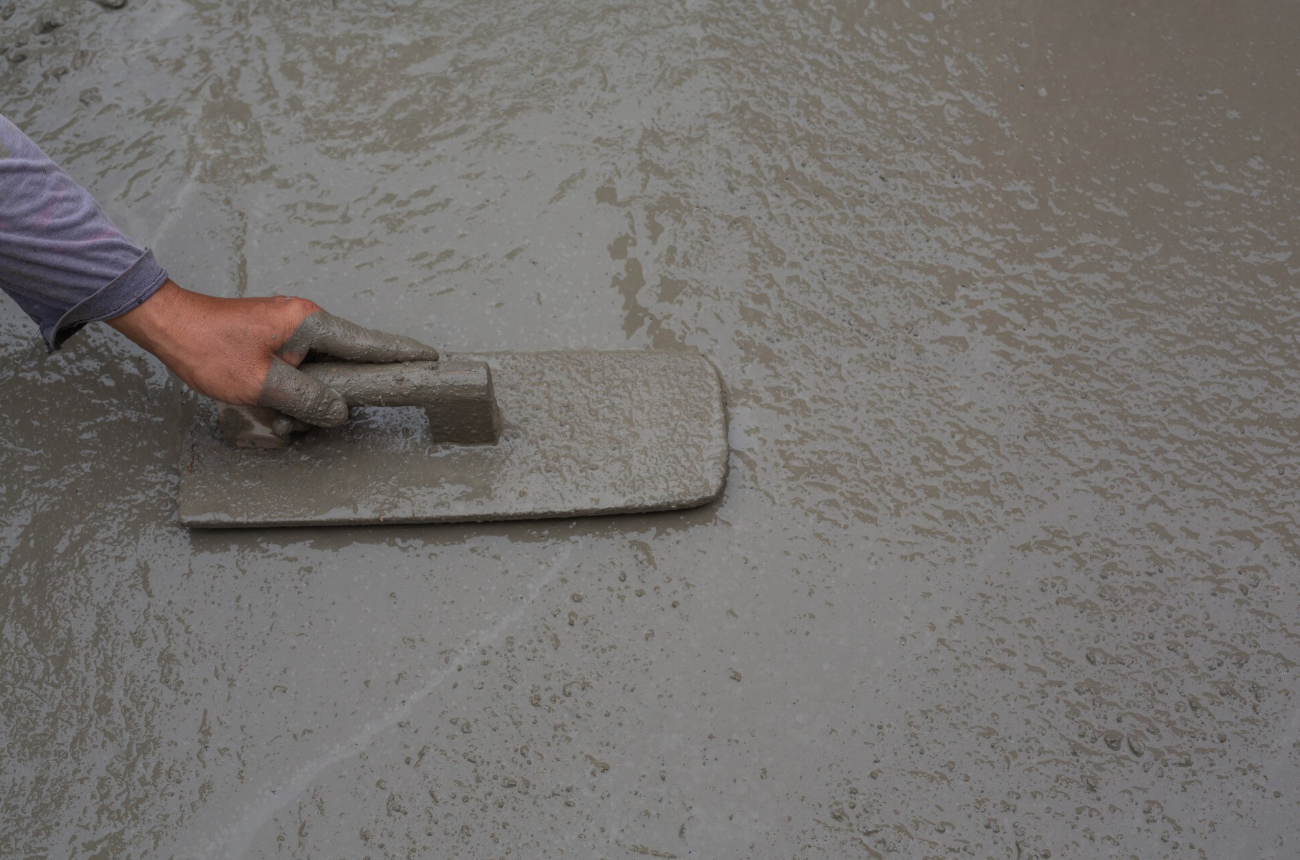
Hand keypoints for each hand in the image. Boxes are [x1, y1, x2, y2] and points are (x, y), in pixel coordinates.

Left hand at [107, 280, 438, 425]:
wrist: (166, 325)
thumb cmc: (206, 347)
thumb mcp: (261, 384)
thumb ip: (308, 400)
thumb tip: (339, 411)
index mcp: (310, 323)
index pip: (369, 343)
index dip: (402, 355)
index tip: (433, 360)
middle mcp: (305, 320)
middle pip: (345, 362)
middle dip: (334, 393)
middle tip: (314, 412)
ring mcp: (290, 329)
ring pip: (319, 372)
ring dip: (303, 397)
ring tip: (271, 408)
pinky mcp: (276, 339)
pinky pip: (299, 370)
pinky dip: (289, 391)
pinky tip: (267, 403)